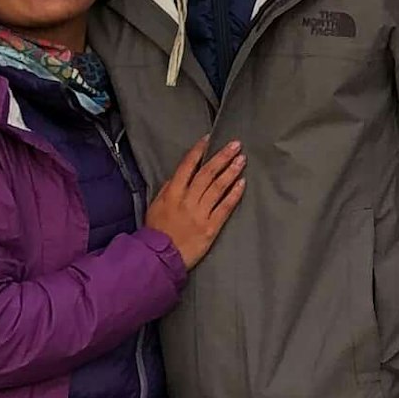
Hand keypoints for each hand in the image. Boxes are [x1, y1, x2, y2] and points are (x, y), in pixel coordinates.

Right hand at [147, 141, 246, 268]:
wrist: (160, 258)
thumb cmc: (156, 232)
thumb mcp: (155, 206)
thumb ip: (167, 190)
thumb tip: (178, 176)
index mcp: (172, 194)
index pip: (187, 167)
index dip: (198, 152)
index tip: (208, 139)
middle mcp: (187, 200)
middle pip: (207, 174)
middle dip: (222, 157)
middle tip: (235, 145)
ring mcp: (200, 213)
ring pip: (218, 188)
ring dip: (231, 172)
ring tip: (242, 159)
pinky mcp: (211, 227)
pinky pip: (225, 207)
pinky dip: (234, 194)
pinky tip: (242, 183)